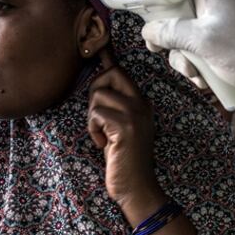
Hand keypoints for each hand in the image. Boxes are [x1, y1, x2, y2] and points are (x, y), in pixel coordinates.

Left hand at [87, 49, 164, 212]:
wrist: (136, 188)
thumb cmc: (122, 161)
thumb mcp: (119, 129)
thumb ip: (113, 106)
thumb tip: (98, 80)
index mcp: (142, 103)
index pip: (121, 72)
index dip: (107, 59)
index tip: (100, 45)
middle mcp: (142, 105)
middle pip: (109, 75)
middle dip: (95, 94)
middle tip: (99, 120)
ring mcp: (136, 115)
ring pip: (99, 95)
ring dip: (92, 117)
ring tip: (102, 136)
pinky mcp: (126, 127)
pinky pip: (96, 113)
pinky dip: (93, 130)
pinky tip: (103, 145)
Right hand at [140, 0, 234, 118]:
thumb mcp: (203, 41)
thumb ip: (171, 33)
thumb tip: (146, 32)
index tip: (137, 5)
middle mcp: (213, 6)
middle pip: (173, 16)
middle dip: (169, 40)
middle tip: (162, 51)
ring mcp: (219, 28)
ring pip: (184, 41)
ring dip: (185, 61)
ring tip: (198, 74)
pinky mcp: (225, 48)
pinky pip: (199, 55)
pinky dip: (199, 69)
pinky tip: (207, 81)